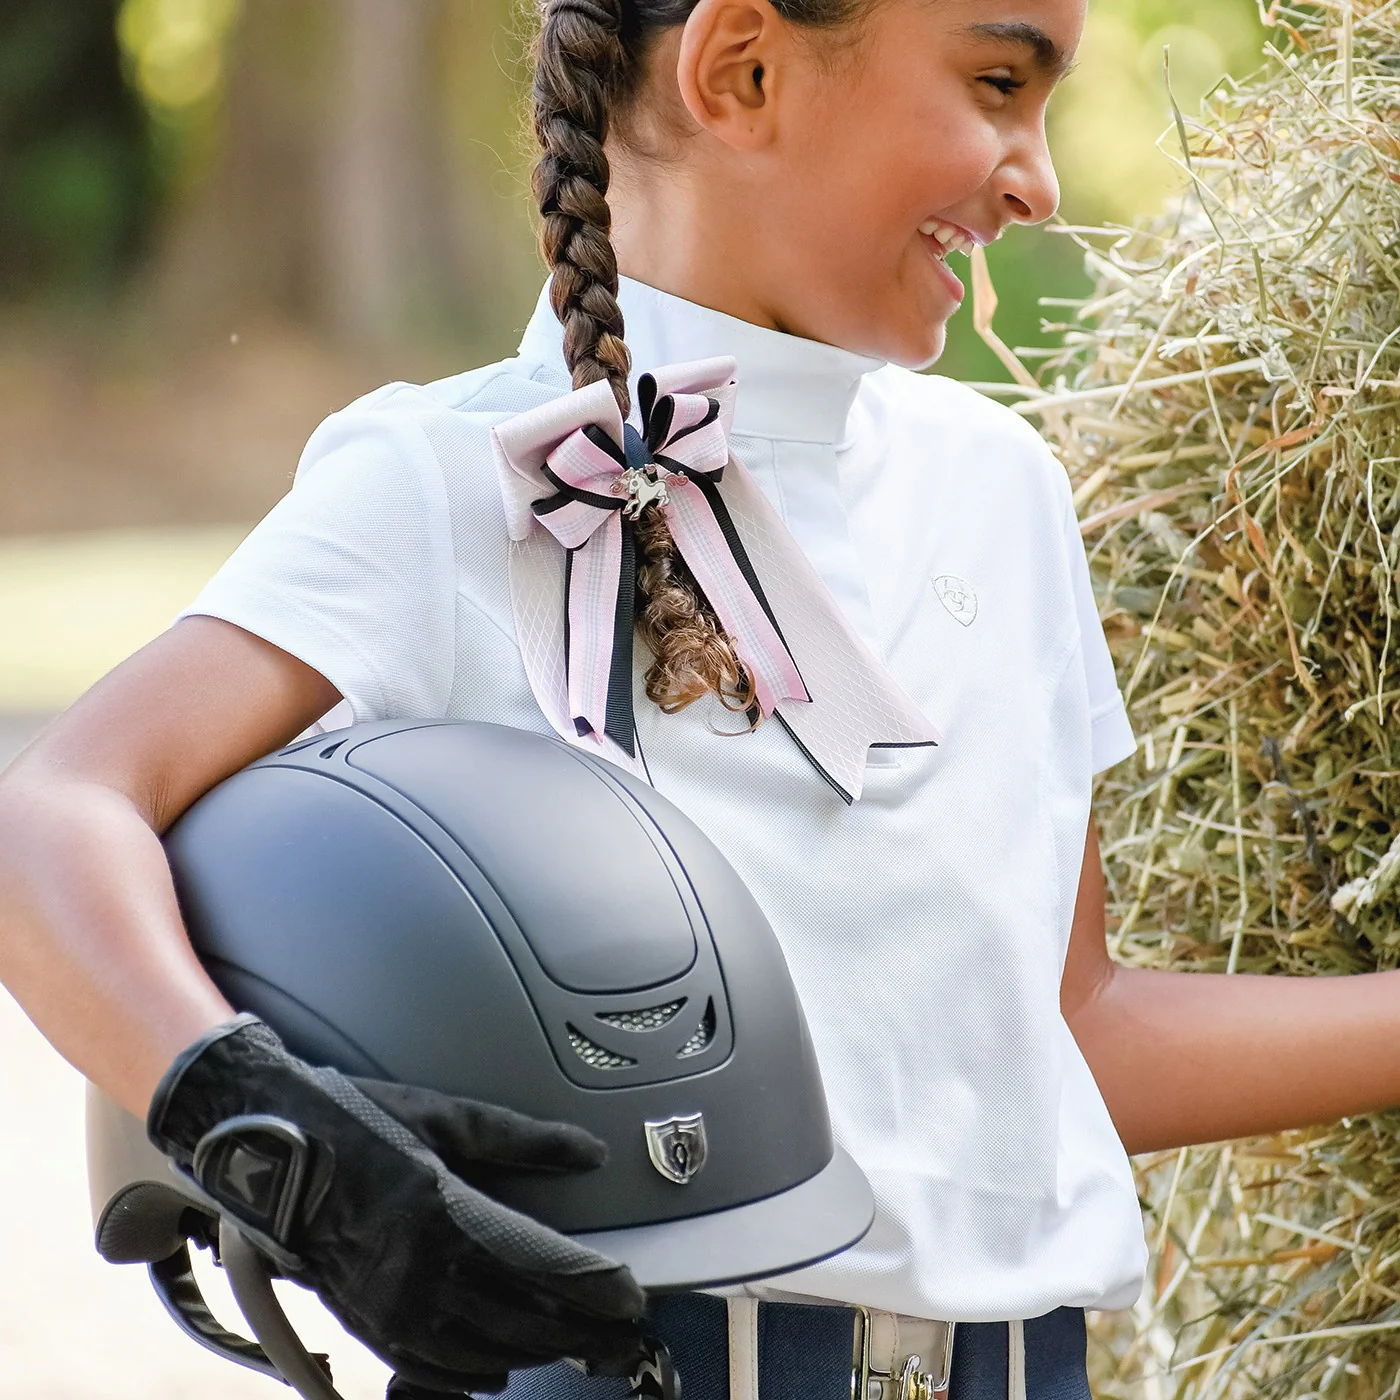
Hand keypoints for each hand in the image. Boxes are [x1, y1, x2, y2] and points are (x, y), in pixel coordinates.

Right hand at [147, 1015, 645, 1392]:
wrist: (266, 1147)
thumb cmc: (359, 1120)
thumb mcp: (446, 1115)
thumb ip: (522, 1138)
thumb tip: (588, 1151)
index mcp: (444, 1212)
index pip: (539, 1267)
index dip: (590, 1288)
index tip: (628, 1296)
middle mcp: (418, 1270)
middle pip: (518, 1316)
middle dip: (575, 1329)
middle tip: (617, 1333)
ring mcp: (388, 1303)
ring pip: (480, 1348)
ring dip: (533, 1350)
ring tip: (572, 1347)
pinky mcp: (363, 1320)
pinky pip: (428, 1366)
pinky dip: (471, 1374)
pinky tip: (498, 1368)